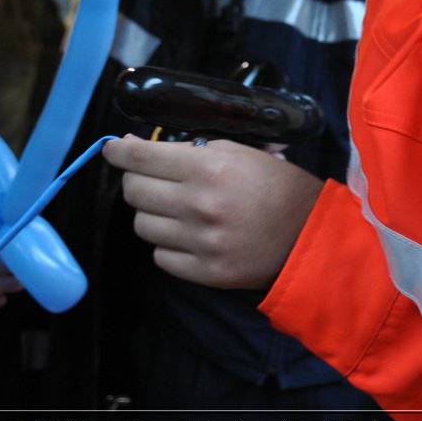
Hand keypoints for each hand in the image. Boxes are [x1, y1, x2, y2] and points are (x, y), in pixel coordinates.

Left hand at [101, 135, 323, 289]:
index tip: (111, 150)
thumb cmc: (274, 185)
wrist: (310, 235)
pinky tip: (188, 234)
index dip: (119, 152)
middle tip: (148, 177)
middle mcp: (200, 205)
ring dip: (152, 213)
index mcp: (209, 168)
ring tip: (175, 208)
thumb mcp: (237, 151)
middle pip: (134, 192)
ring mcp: (202, 242)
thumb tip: (136, 148)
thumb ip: (187, 149)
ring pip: (143, 225)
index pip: (142, 158)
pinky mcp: (206, 272)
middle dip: (135, 180)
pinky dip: (168, 244)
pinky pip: (161, 256)